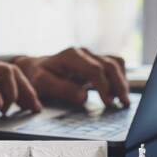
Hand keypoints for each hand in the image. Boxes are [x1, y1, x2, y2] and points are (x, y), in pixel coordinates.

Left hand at [13, 47, 129, 106]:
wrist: (33, 68)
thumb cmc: (37, 77)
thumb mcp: (42, 83)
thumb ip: (62, 89)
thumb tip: (83, 97)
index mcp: (71, 56)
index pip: (95, 69)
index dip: (104, 86)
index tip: (107, 103)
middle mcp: (84, 53)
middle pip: (110, 64)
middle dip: (118, 85)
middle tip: (123, 104)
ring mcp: (90, 56)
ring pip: (115, 63)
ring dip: (122, 81)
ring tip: (122, 101)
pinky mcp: (94, 62)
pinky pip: (114, 65)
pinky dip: (119, 78)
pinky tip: (117, 93)